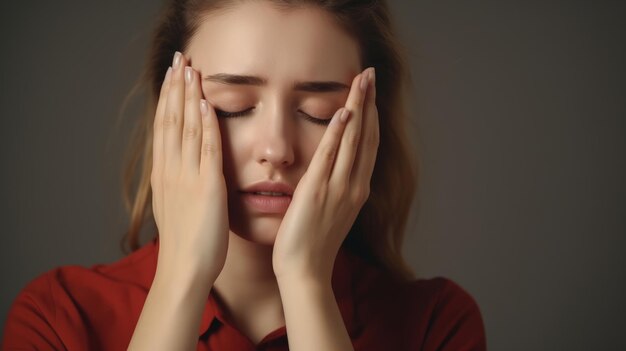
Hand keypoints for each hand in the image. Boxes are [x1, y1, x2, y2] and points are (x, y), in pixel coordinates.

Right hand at [151, 52, 228, 282]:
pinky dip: (205, 124)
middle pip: (171, 120)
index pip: (164, 128)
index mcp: (163, 174)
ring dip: (188, 96)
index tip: (171, 76)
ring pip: (186, 127)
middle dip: (175, 87)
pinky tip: (206, 104)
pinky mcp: (207, 186)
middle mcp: (171, 170)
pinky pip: (206, 149)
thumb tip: (177, 168)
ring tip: (190, 69)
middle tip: (179, 59)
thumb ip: (176, 183)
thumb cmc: (184, 243)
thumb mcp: (173, 206)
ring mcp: (187, 177)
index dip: (167, 99)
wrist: (184, 269)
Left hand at [272, 67, 377, 282]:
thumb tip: (335, 172)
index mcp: (357, 190)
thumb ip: (335, 188)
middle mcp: (354, 185)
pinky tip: (344, 110)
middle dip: (369, 102)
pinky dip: (339, 132)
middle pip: (366, 135)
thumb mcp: (331, 212)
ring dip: (359, 106)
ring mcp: (338, 188)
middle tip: (370, 74)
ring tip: (361, 79)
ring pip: (353, 139)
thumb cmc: (313, 244)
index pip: (367, 145)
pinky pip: (331, 156)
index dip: (370, 116)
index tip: (370, 93)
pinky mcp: (317, 191)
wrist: (305, 271)